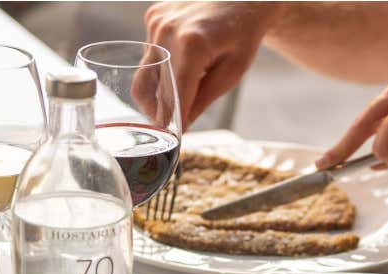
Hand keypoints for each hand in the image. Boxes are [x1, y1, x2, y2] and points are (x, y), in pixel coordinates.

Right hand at [145, 2, 278, 127]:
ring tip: (173, 106)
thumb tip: (181, 125)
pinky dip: (160, 71)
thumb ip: (203, 99)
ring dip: (156, 95)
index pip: (175, 94)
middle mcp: (167, 30)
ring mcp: (156, 21)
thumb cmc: (242, 34)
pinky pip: (149, 56)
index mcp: (193, 44)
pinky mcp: (152, 17)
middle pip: (156, 88)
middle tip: (169, 133)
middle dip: (162, 114)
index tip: (171, 142)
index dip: (173, 121)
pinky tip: (179, 69)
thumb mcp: (232, 73)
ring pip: (145, 74)